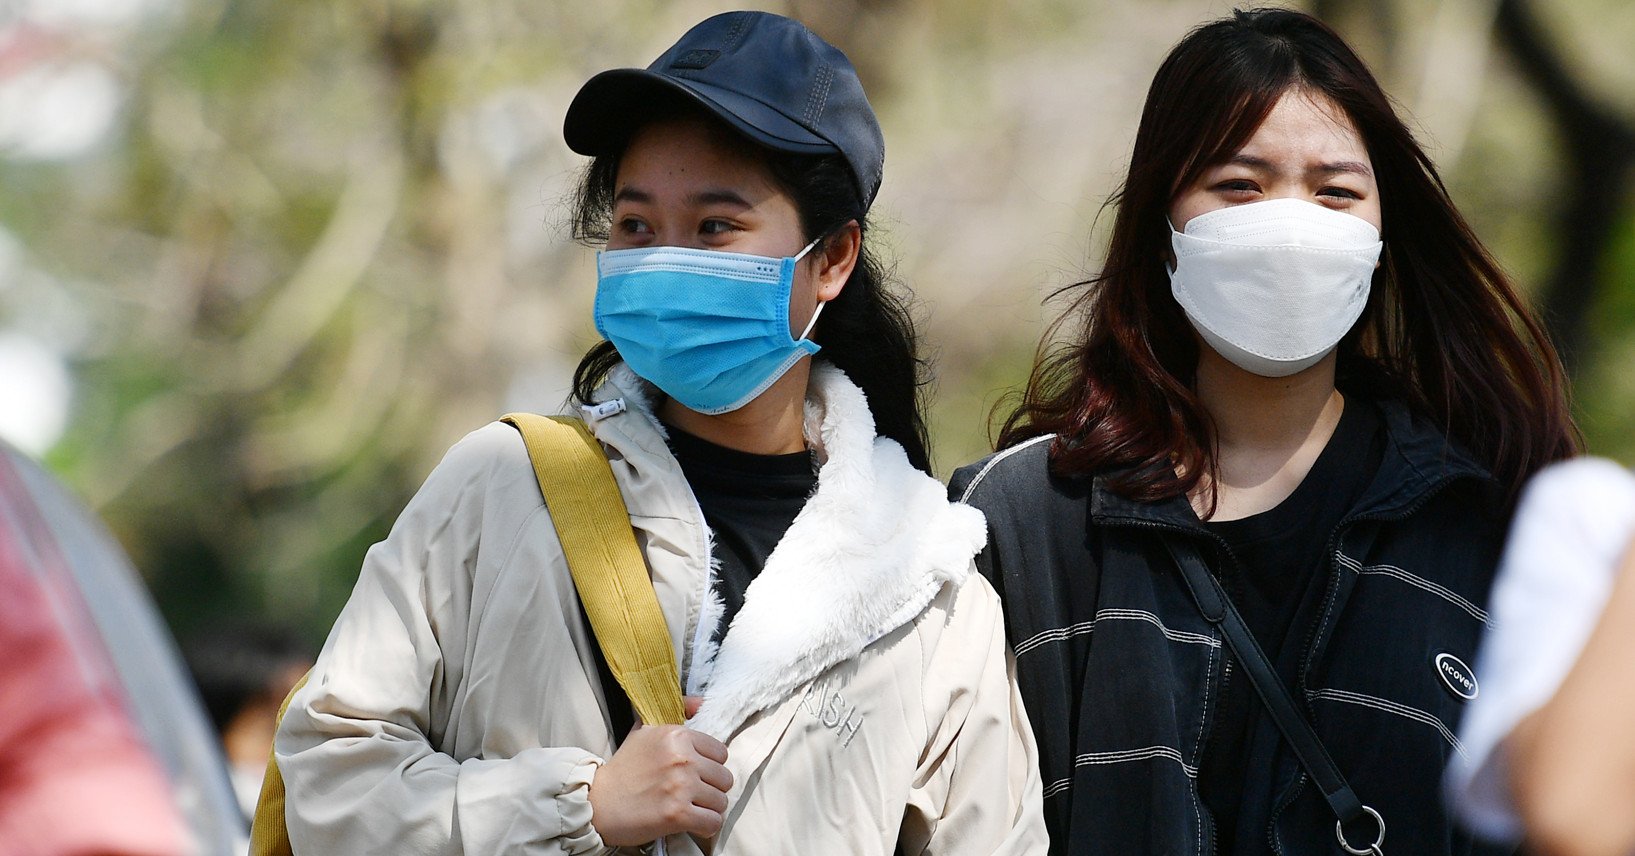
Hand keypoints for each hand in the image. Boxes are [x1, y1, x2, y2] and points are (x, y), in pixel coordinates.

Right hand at [588, 715, 731, 845]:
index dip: (709, 765)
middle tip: (692, 793)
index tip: (696, 773)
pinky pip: (713, 822)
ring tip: (690, 807)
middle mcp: (682, 758)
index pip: (720, 752)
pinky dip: (705, 825)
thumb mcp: (645, 730)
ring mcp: (681, 787)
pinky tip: (691, 822)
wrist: (598, 803)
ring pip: (721, 801)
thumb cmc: (623, 769)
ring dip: (709, 808)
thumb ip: (676, 714)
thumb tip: (700, 703)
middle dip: (711, 788)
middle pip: (724, 778)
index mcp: (677, 736)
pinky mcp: (678, 814)